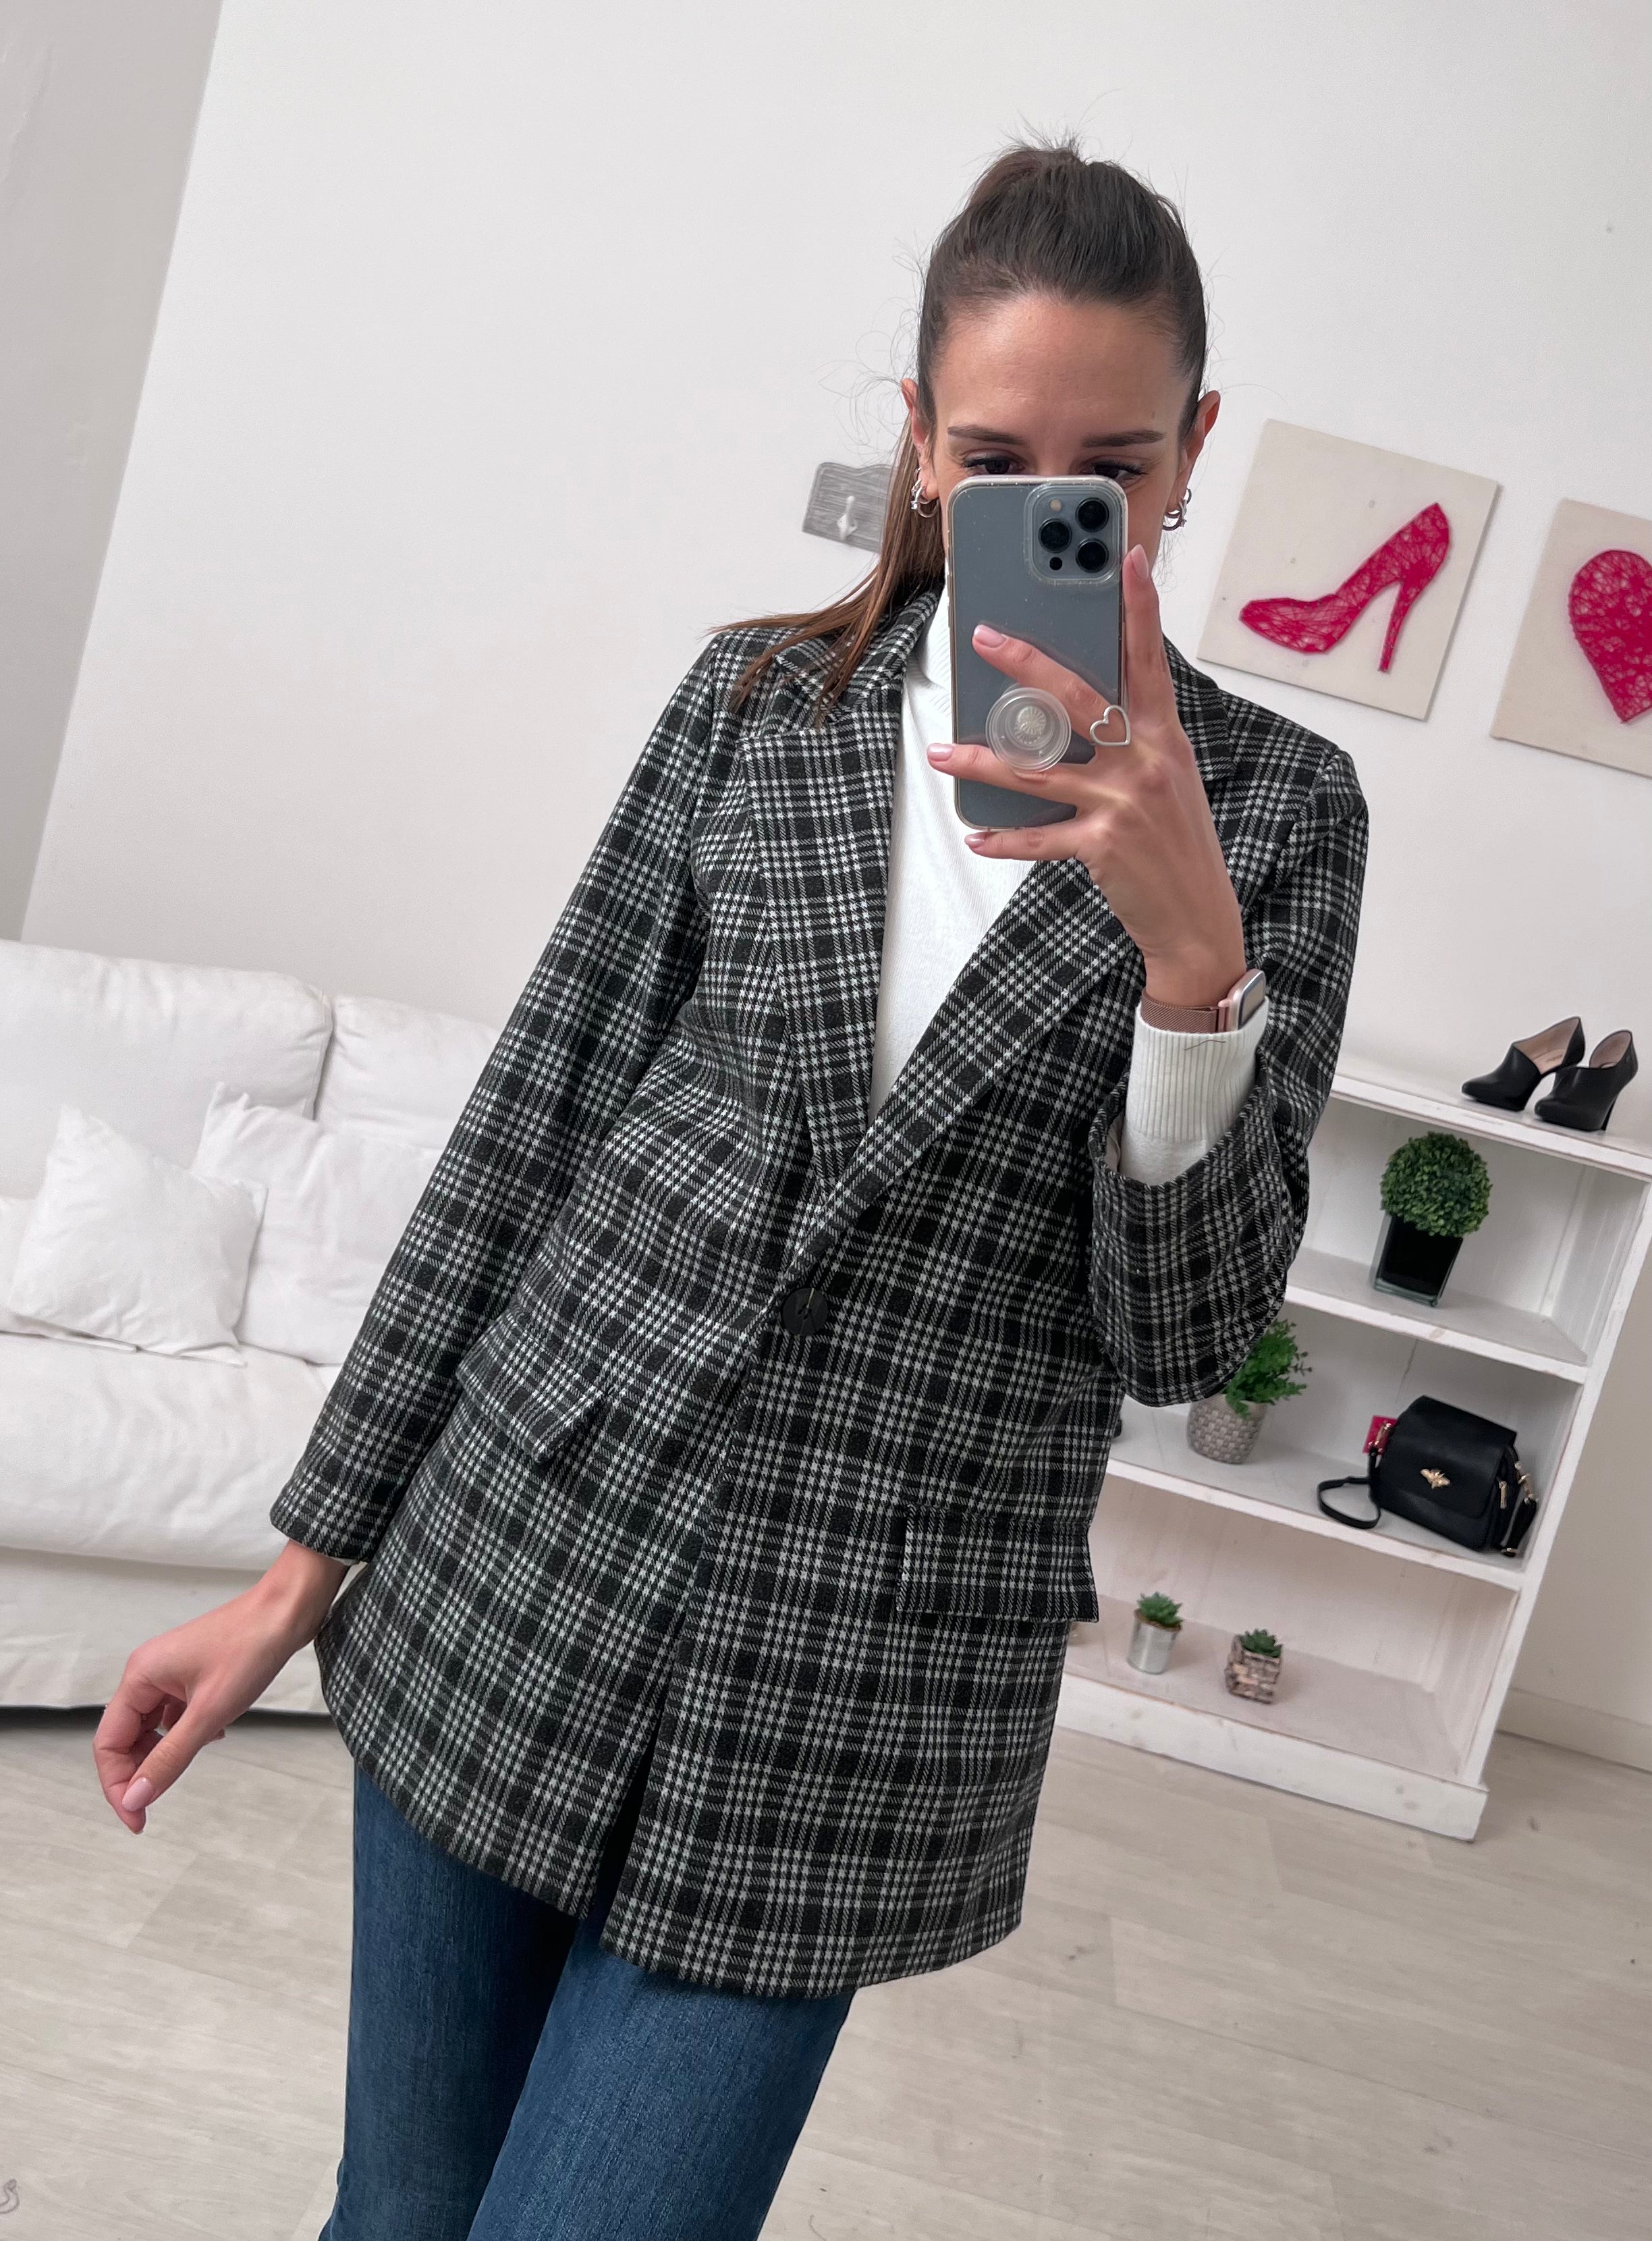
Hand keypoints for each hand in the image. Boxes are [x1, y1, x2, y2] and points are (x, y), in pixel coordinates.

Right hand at [93, 1539, 348, 1831]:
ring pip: (151, 1727)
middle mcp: (148, 1672)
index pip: (108, 1743)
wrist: (287, 1610)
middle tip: (154, 1806)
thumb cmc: (251, 1648)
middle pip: (126, 1737)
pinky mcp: (192, 1674)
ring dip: (164, 1751)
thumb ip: (169, 1758)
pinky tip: (214, 1734)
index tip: (136, 1818)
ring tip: (193, 1757)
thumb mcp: (209, 1713)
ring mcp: (170, 1672)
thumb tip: (136, 1798)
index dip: (117, 1785)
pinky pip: (175, 1714)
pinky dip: (187, 1733)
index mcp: (140, 1676)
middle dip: (139, 1772)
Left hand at [927, 545, 1246, 1008]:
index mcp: (1165, 738)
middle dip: (1027, 663)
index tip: (1124, 557)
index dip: (1139, 607)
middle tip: (985, 638)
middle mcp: (1147, 761)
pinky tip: (977, 835)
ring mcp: (1124, 802)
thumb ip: (1129, 742)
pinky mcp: (1103, 845)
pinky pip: (1039, 838)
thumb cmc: (1176, 844)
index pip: (1150, 659)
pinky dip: (1004, 840)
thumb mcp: (1166, 781)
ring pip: (1039, 768)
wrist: (1199, 918)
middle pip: (1078, 697)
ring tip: (941, 753)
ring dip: (982, 760)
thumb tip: (1067, 711)